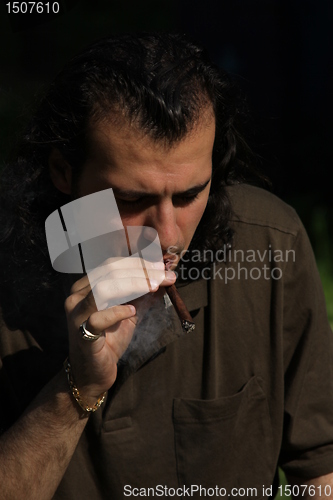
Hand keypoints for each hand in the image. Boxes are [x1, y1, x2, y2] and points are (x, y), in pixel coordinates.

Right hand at [64, 258, 175, 403]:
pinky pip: (98, 318)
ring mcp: (77, 315)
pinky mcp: (82, 334)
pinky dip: (117, 311)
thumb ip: (143, 295)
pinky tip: (132, 311)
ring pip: (103, 289)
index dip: (138, 263)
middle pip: (109, 272)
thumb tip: (164, 277)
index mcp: (86, 287)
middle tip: (165, 276)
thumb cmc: (110, 340)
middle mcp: (77, 297)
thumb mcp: (130, 313)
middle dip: (141, 272)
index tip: (162, 267)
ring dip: (133, 285)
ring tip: (154, 287)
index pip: (112, 265)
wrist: (94, 373)